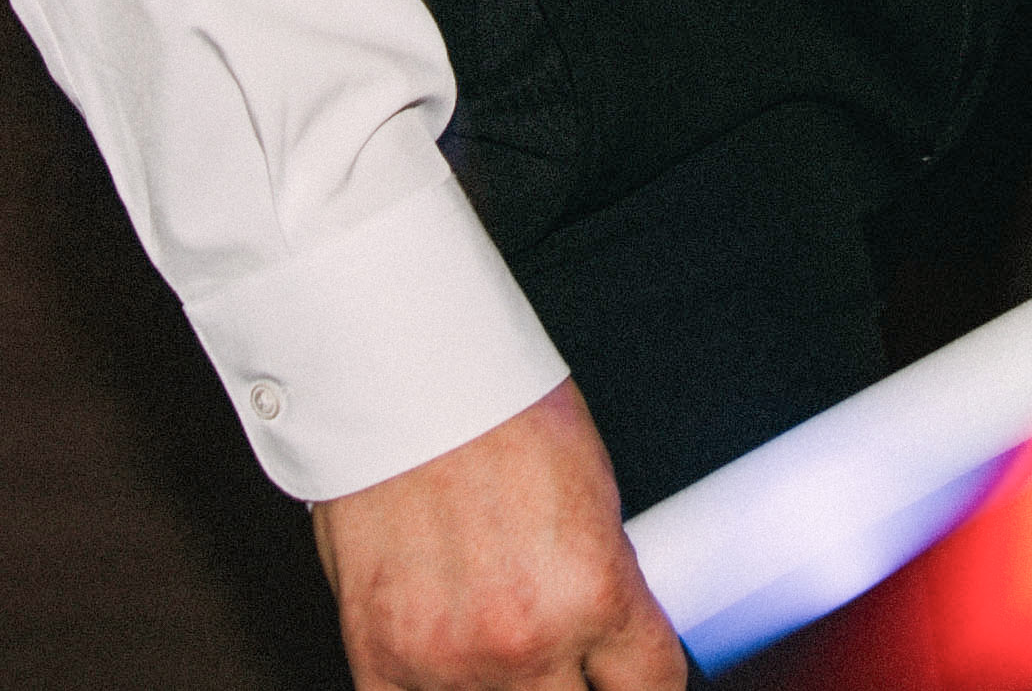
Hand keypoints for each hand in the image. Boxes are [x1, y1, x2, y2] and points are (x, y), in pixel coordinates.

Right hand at [309, 387, 683, 689]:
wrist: (401, 373)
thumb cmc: (499, 411)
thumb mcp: (594, 498)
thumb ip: (604, 585)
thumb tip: (613, 640)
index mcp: (597, 592)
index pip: (651, 689)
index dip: (642, 686)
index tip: (630, 679)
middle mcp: (525, 640)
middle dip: (575, 684)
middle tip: (563, 652)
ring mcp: (448, 660)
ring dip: (507, 686)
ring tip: (497, 637)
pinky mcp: (380, 658)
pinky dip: (437, 690)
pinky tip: (447, 662)